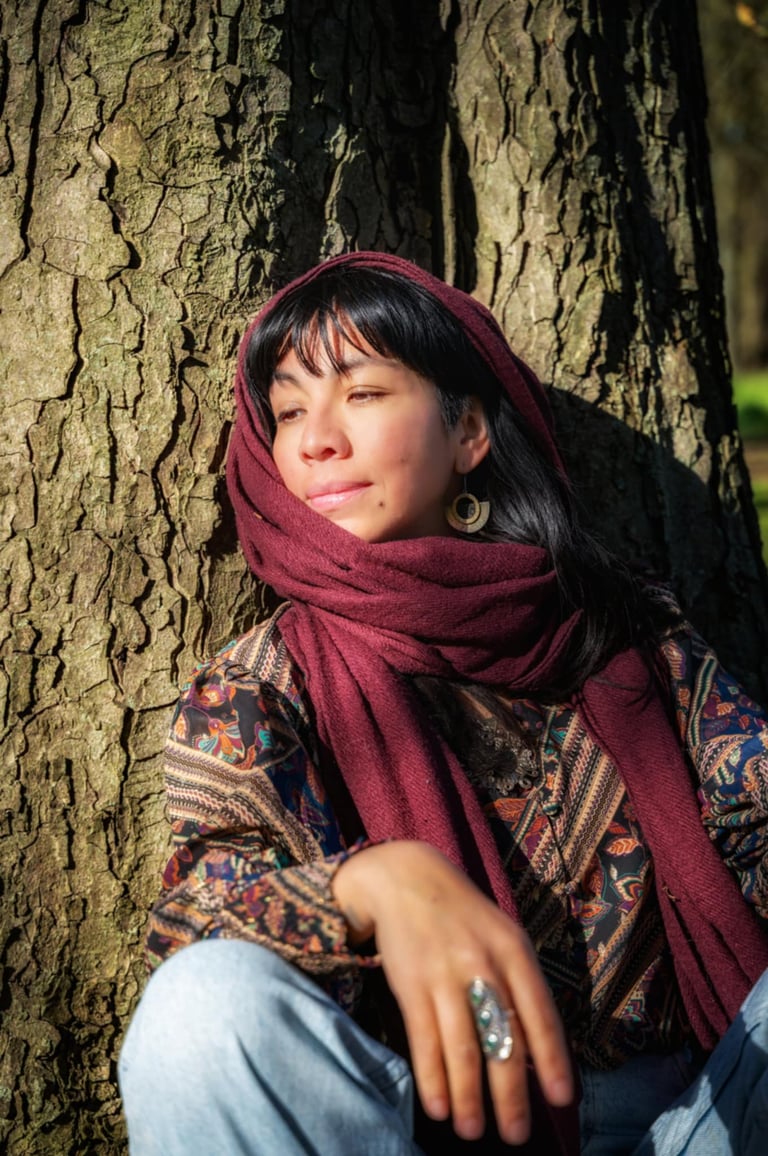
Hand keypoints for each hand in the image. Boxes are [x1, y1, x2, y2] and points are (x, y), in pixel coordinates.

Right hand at [332, 840, 572, 1144]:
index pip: (540, 1013)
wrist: (406, 877)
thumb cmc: (465, 916)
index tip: (561, 1098)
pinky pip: (424, 1039)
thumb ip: (521, 986)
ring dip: (469, 1097)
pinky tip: (438, 1107)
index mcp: (514, 950)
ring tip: (473, 1132)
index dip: (552, 1058)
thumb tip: (537, 1055)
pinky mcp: (410, 983)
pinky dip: (431, 1078)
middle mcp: (482, 963)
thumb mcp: (503, 936)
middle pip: (502, 1039)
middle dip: (510, 1094)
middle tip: (516, 1135)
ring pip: (462, 1047)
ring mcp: (445, 974)